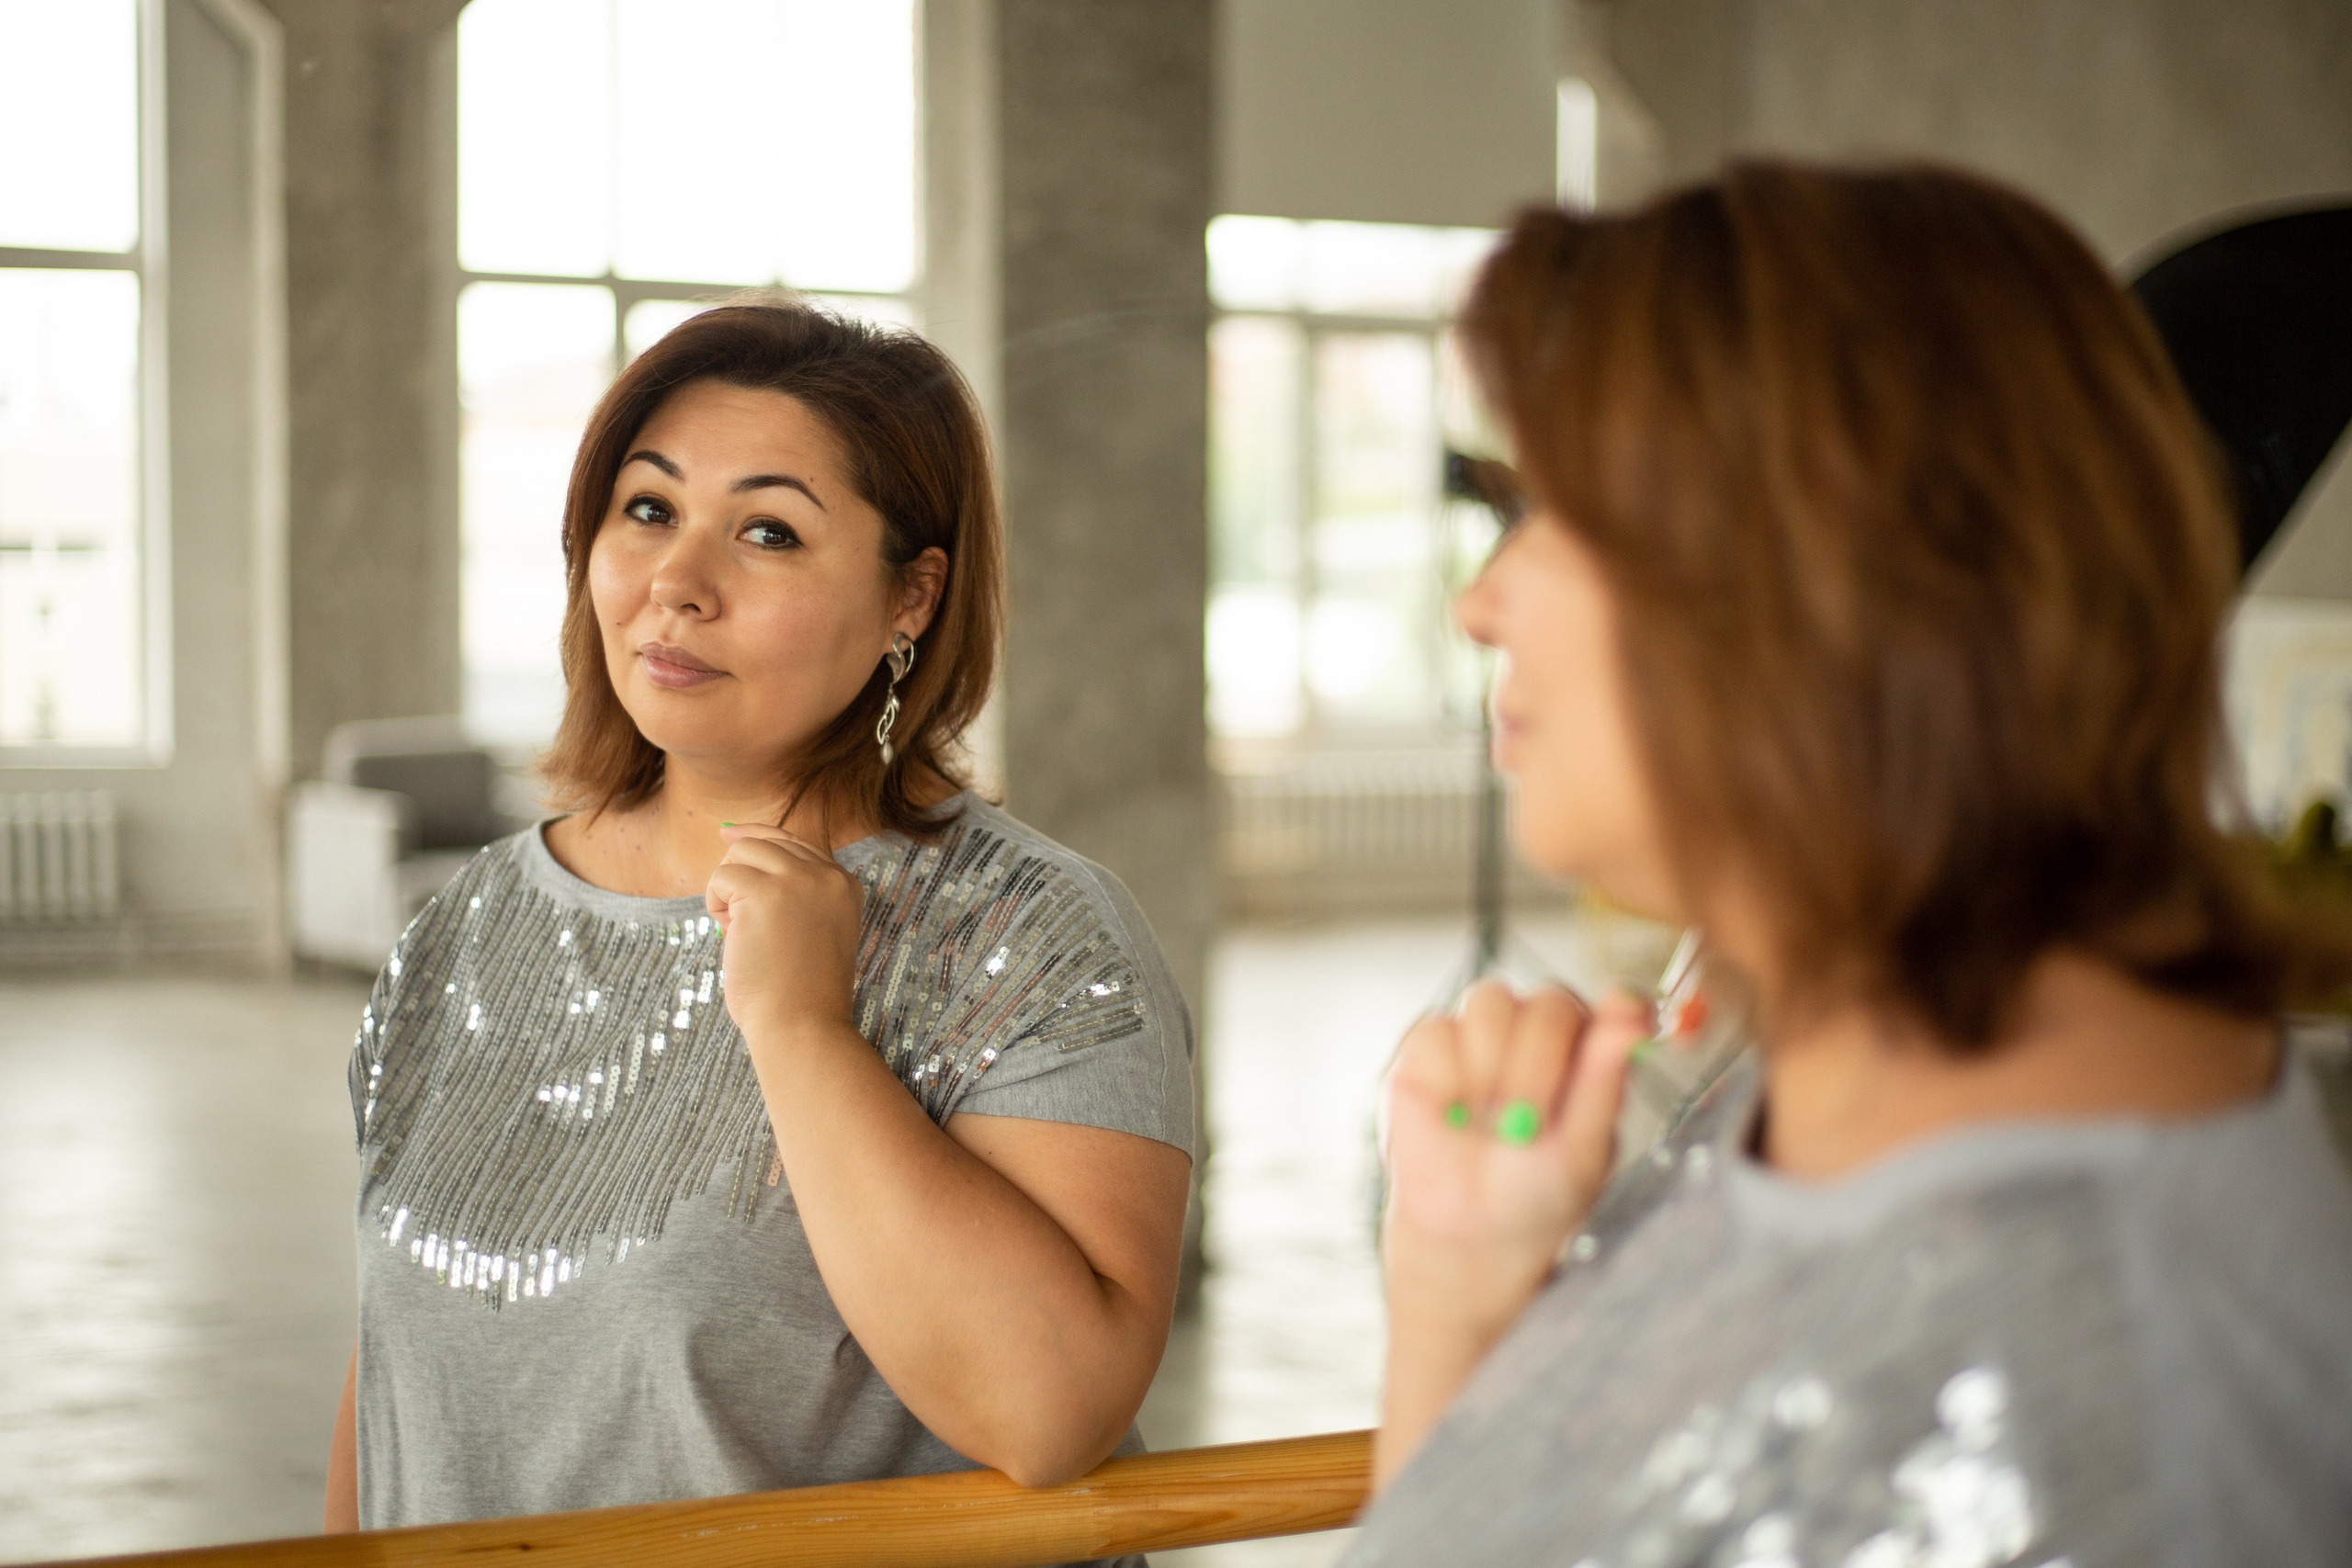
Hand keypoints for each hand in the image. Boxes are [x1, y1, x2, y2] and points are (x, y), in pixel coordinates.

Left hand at [707, 823, 863, 1040]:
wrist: (801, 1025)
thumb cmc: (797, 991)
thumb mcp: (811, 930)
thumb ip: (791, 893)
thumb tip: (734, 839)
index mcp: (845, 885)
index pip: (794, 841)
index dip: (757, 836)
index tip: (728, 835)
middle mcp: (827, 875)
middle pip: (764, 842)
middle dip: (738, 874)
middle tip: (735, 917)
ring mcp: (799, 879)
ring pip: (741, 853)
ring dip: (726, 888)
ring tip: (735, 929)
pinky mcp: (765, 892)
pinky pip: (722, 877)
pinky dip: (715, 904)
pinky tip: (728, 933)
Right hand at [1381, 980, 1646, 1336]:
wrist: (1468, 1232)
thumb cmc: (1536, 1193)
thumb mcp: (1581, 1152)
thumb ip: (1604, 1080)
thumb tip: (1630, 1017)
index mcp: (1592, 1055)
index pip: (1617, 1006)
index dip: (1620, 1009)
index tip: (1624, 1021)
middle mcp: (1541, 1031)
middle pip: (1550, 1003)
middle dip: (1538, 1065)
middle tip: (1524, 1123)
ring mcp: (1483, 1031)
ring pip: (1489, 1001)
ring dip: (1488, 1067)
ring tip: (1484, 1123)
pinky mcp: (1429, 1043)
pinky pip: (1437, 1028)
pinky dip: (1443, 1077)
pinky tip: (1449, 1115)